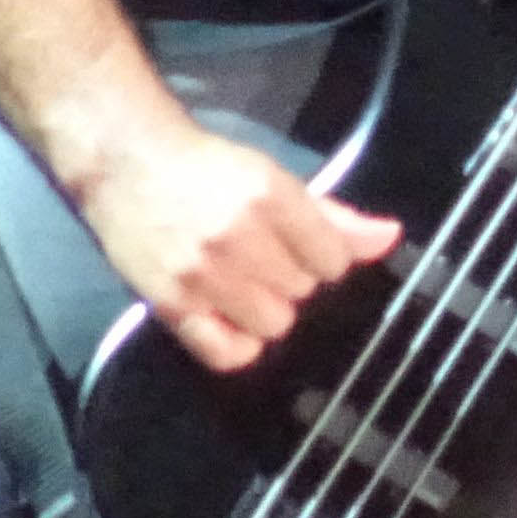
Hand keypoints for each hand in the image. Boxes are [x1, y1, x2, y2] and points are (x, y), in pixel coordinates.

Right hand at [62, 100, 399, 374]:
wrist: (127, 163)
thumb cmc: (206, 167)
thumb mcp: (273, 177)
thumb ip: (333, 216)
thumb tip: (389, 237)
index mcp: (271, 198)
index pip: (333, 260)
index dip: (325, 258)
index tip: (305, 248)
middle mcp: (239, 237)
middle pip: (303, 291)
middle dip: (292, 278)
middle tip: (265, 259)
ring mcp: (203, 275)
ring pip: (273, 324)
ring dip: (266, 310)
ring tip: (244, 285)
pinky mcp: (170, 305)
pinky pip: (226, 354)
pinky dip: (236, 344)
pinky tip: (229, 318)